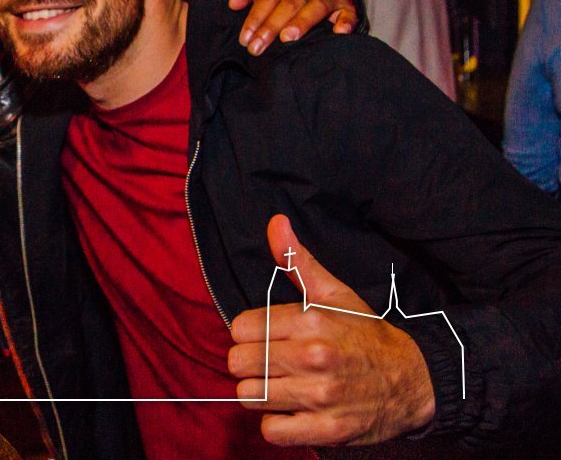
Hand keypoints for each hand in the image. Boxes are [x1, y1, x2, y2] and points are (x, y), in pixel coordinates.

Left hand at [227, 215, 434, 445]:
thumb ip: (298, 260)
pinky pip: (272, 431)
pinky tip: (293, 411)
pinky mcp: (328, 430)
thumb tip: (275, 222)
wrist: (416, 381)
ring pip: (249, 396)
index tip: (266, 337)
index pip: (239, 328)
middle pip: (238, 363)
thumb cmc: (366, 335)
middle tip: (272, 364)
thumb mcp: (335, 293)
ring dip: (261, 394)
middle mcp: (314, 357)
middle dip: (250, 364)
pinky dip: (276, 424)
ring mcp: (321, 396)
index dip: (248, 334)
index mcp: (311, 320)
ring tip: (283, 386)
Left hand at [229, 0, 357, 55]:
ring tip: (288, 38)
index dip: (256, 16)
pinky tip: (338, 33)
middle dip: (272, 25)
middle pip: (290, 2)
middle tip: (258, 46)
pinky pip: (348, 12)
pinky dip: (345, 22)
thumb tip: (233, 3)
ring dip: (302, 22)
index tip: (245, 38)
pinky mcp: (344, 5)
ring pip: (316, 6)